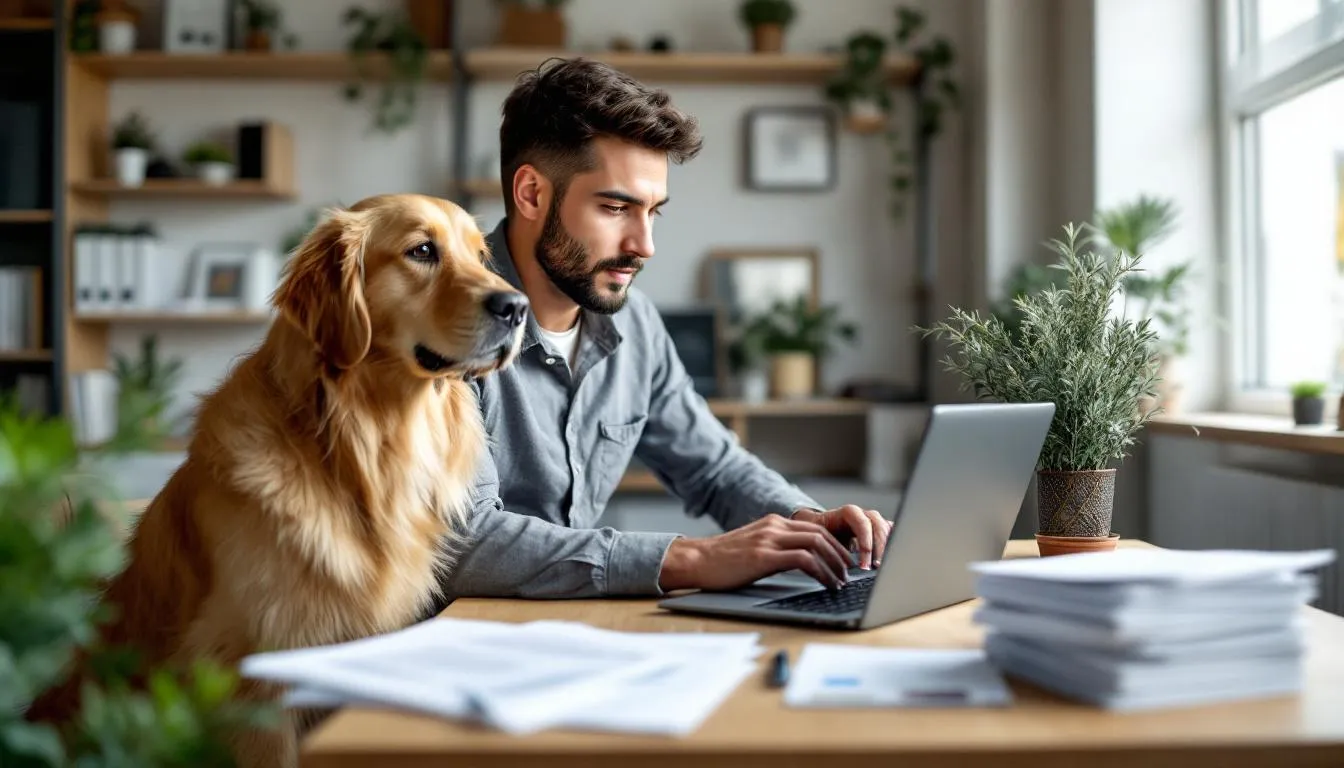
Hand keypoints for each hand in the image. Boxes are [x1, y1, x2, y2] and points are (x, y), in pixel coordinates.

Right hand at [658, 514, 852, 592]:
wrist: (696, 560)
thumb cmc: (722, 561)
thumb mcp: (754, 547)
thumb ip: (776, 548)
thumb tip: (801, 563)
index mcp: (773, 523)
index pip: (815, 528)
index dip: (835, 544)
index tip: (845, 560)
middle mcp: (774, 526)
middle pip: (820, 534)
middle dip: (841, 553)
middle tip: (851, 571)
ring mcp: (769, 540)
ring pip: (816, 544)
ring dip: (835, 564)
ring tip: (842, 580)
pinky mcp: (764, 557)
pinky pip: (804, 560)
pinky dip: (822, 572)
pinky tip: (827, 583)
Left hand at [790, 504, 891, 570]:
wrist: (822, 528)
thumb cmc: (819, 532)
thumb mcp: (818, 535)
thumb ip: (824, 544)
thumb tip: (829, 560)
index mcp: (849, 513)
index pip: (863, 523)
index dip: (866, 542)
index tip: (865, 562)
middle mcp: (864, 515)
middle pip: (879, 527)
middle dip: (878, 549)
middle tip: (875, 568)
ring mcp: (874, 522)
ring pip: (888, 530)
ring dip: (886, 549)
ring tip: (881, 566)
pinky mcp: (880, 531)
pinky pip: (892, 535)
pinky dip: (893, 546)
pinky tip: (891, 558)